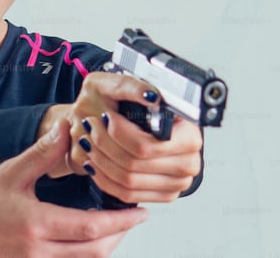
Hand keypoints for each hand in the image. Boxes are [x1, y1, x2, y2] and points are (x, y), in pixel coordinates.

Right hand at [0, 122, 148, 256]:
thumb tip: (66, 129)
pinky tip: (86, 238)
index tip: (140, 212)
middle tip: (133, 218)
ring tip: (114, 226)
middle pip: (96, 251)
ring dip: (105, 245)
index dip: (121, 221)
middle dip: (120, 235)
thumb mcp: (9, 174)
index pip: (92, 227)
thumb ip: (42, 154)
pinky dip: (84, 253)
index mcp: (37, 225)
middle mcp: (40, 251)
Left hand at [52, 72, 203, 202]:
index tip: (105, 118)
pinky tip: (95, 162)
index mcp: (190, 135)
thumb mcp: (125, 85)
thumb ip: (136, 87)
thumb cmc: (131, 105)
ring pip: (129, 181)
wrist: (134, 123)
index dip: (120, 134)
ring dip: (101, 161)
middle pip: (135, 164)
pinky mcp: (162, 195)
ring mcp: (177, 183)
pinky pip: (128, 195)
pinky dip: (105, 179)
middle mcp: (189, 162)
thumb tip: (151, 96)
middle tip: (91, 127)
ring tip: (89, 142)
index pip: (148, 145)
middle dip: (105, 144)